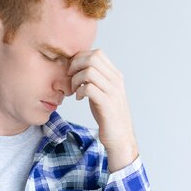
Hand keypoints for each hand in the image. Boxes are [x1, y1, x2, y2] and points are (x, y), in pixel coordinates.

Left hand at [67, 49, 138, 171]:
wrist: (120, 137)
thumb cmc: (107, 115)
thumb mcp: (103, 92)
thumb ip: (96, 79)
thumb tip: (78, 67)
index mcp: (115, 76)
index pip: (97, 53)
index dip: (80, 58)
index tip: (72, 70)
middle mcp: (116, 81)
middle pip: (93, 58)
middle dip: (75, 65)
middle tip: (70, 78)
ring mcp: (112, 92)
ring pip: (89, 71)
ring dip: (75, 79)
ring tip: (73, 90)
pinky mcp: (107, 104)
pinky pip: (89, 88)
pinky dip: (79, 91)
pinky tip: (78, 98)